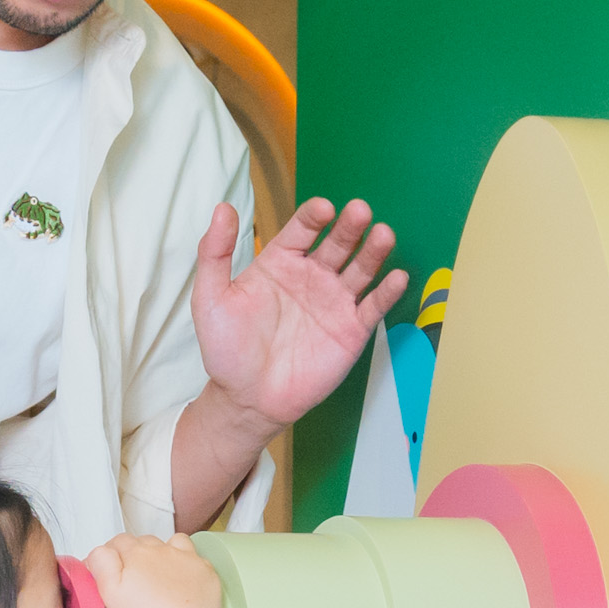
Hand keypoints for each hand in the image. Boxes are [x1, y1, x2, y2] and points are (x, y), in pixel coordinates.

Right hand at [88, 529, 221, 607]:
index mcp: (137, 553)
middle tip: (133, 578)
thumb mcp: (110, 591)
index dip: (111, 554)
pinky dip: (188, 564)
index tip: (109, 569)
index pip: (118, 542)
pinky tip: (183, 580)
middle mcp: (162, 550)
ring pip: (171, 543)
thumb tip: (99, 552)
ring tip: (159, 574)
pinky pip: (195, 558)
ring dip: (163, 552)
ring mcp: (186, 558)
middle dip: (135, 554)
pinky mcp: (205, 571)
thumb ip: (101, 564)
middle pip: (143, 542)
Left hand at [185, 196, 406, 429]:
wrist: (247, 399)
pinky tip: (397, 276)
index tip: (323, 208)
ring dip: (374, 251)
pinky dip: (387, 292)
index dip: (314, 216)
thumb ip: (215, 253)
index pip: (302, 229)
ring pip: (360, 269)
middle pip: (337, 243)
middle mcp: (313, 276)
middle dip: (350, 227)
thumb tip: (223, 208)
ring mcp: (335, 302)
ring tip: (384, 234)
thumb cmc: (227, 349)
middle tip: (361, 211)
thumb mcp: (210, 298)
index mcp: (281, 261)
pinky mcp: (352, 330)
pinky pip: (374, 307)